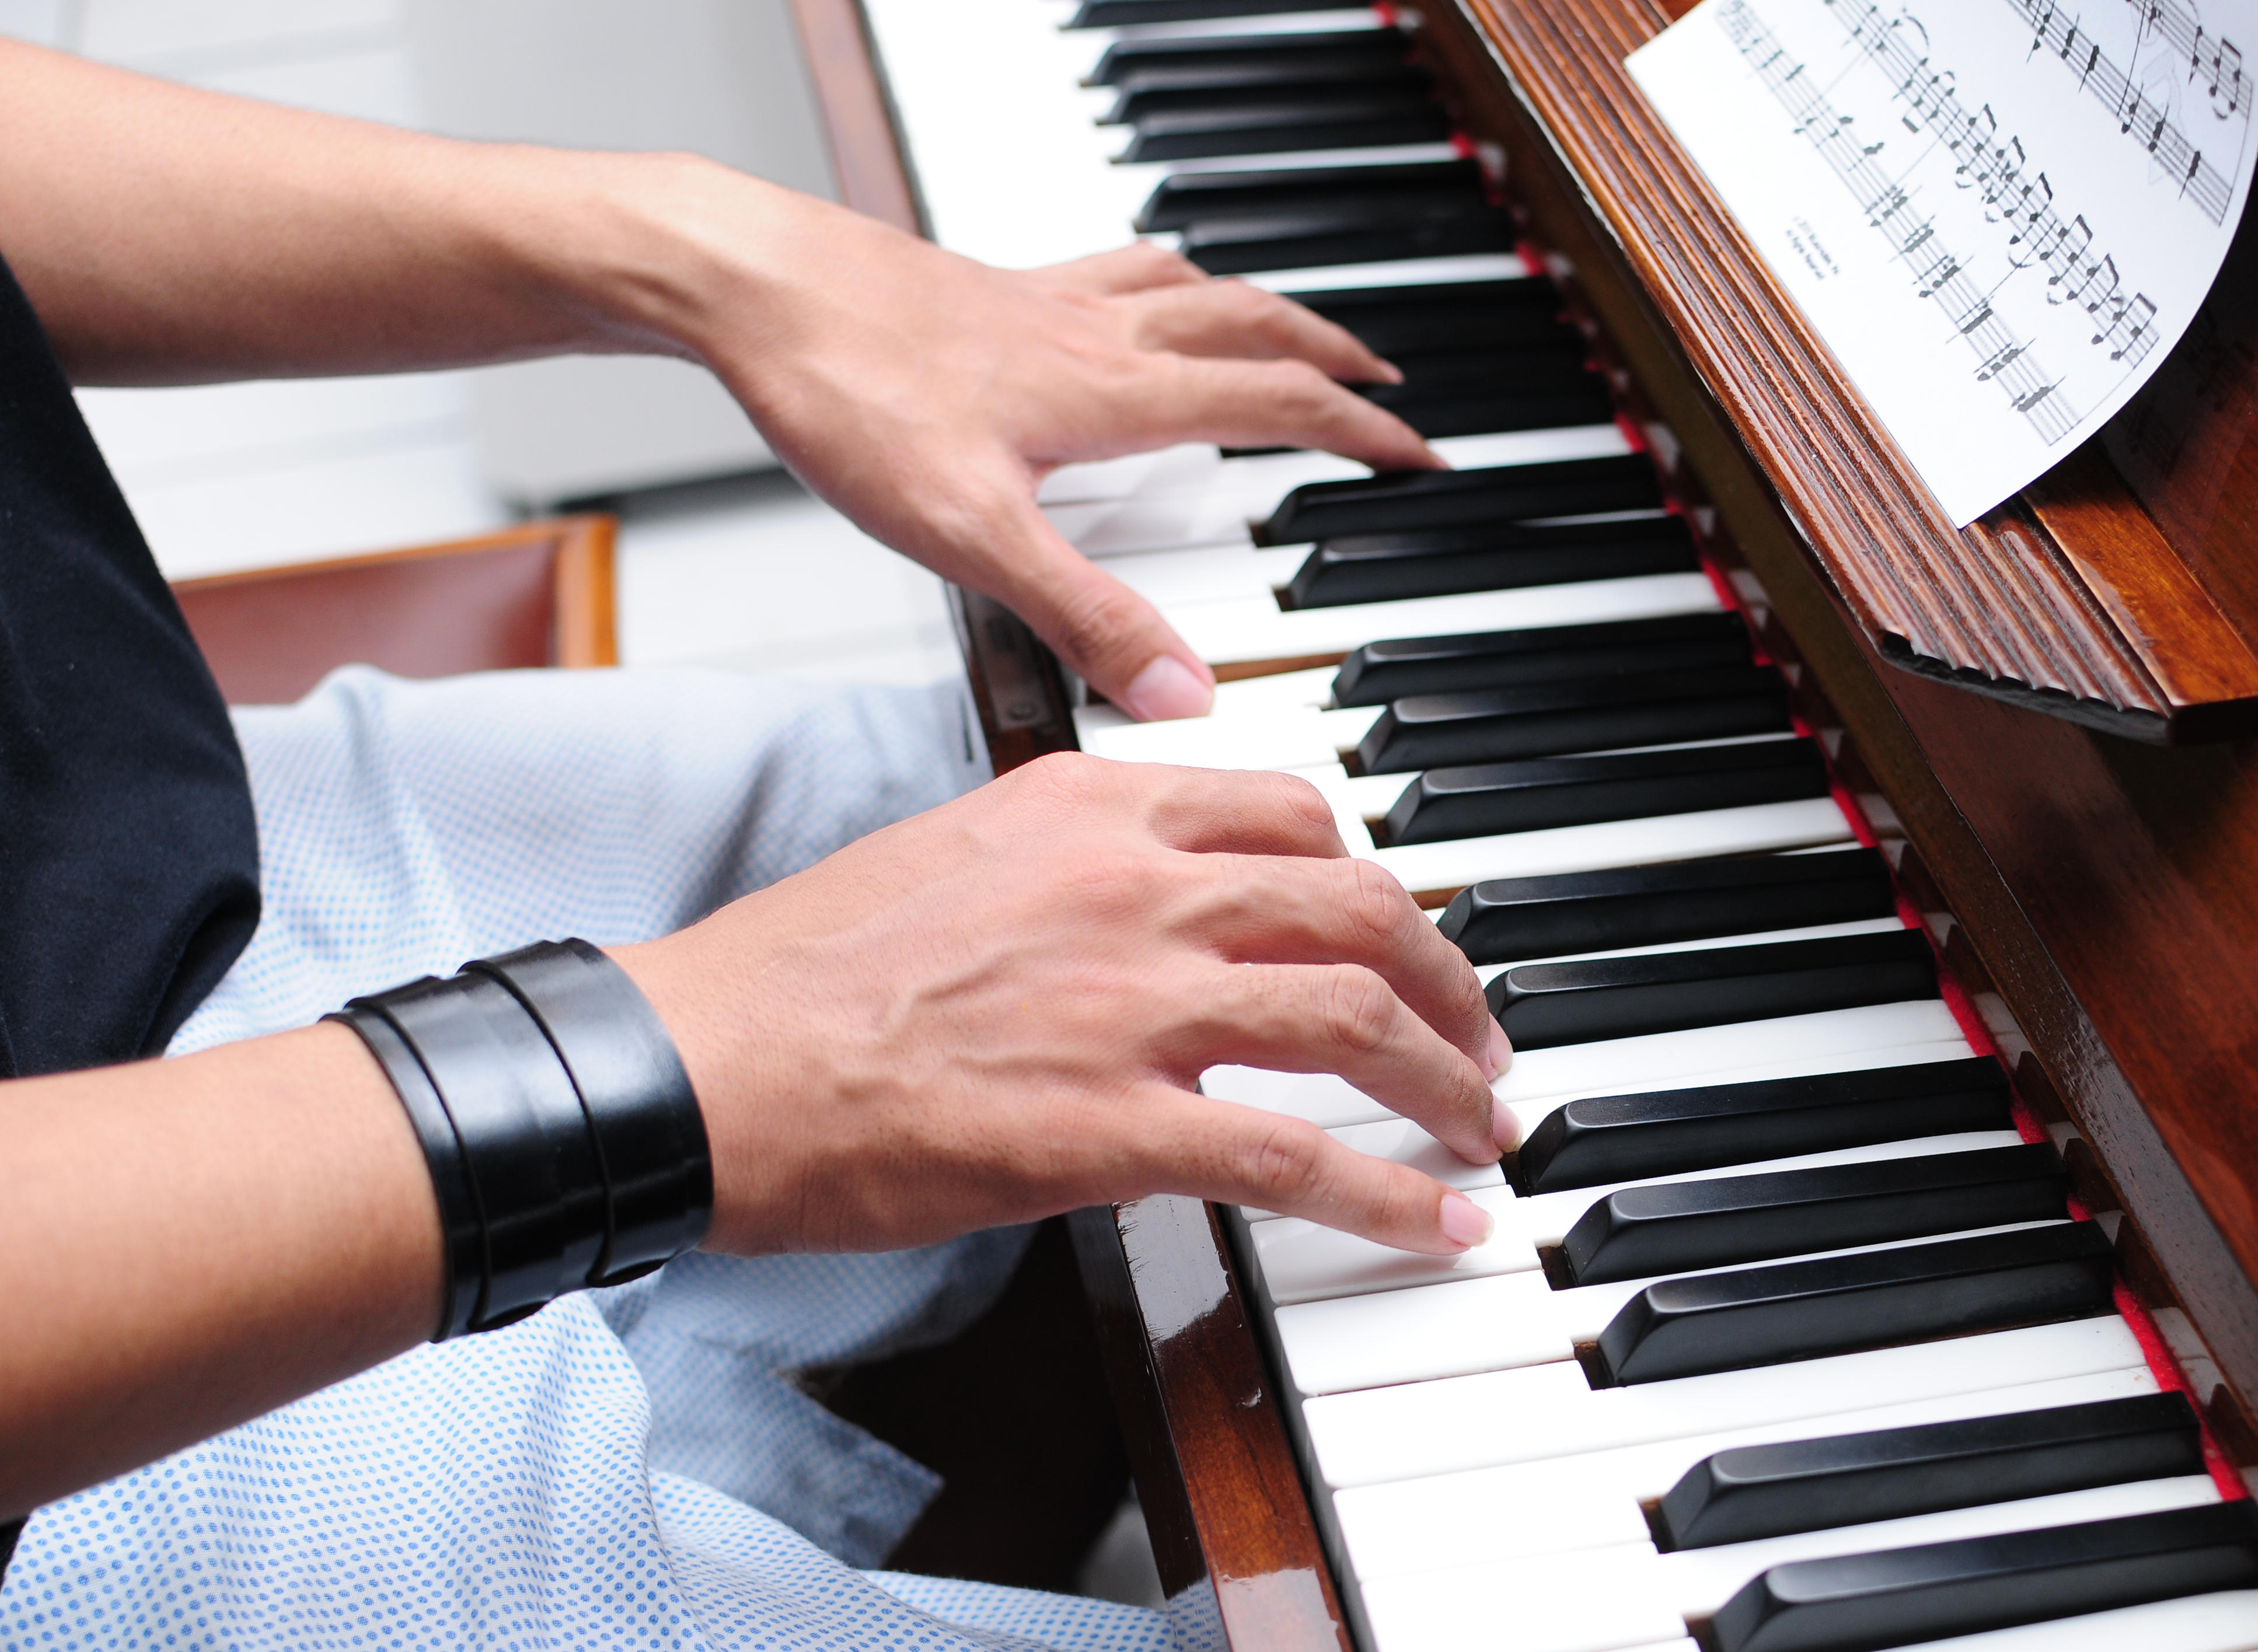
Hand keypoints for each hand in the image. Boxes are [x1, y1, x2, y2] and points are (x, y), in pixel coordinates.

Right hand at [612, 754, 1516, 1258]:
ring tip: (1483, 1123)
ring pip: (1356, 1015)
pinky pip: (1297, 1154)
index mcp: (1089, 809)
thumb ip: (1070, 864)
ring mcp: (1132, 1002)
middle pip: (1357, 904)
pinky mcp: (1114, 1123)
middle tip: (1476, 1032)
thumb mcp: (952, 854)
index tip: (1394, 927)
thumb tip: (1147, 912)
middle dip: (1447, 974)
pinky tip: (1441, 1222)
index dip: (1368, 878)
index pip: (1287, 812)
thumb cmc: (805, 972)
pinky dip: (1392, 1193)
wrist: (707, 1059)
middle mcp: (1132, 884)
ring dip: (1447, 1077)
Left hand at [683, 197, 1439, 719]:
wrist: (750, 287)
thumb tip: (1185, 692)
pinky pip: (1108, 267)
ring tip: (1293, 329)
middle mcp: (1096, 333)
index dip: (1361, 432)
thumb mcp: (972, 536)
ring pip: (1192, 286)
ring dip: (1262, 307)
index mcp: (1113, 393)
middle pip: (1255, 325)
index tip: (1420, 454)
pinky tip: (1135, 298)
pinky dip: (1159, 277)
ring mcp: (1044, 300)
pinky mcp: (990, 286)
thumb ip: (1084, 616)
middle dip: (1334, 354)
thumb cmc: (849, 393)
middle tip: (1384, 379)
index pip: (1276, 403)